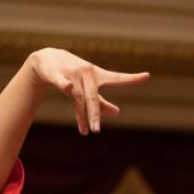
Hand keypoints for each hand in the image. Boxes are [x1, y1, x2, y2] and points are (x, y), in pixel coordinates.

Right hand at [26, 48, 149, 134]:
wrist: (46, 61)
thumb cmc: (72, 75)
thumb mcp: (88, 88)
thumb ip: (101, 102)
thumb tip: (117, 112)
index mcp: (97, 76)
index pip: (117, 78)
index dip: (131, 79)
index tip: (147, 76)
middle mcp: (87, 74)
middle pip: (93, 97)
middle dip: (95, 114)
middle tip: (97, 131)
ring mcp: (72, 74)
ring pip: (78, 98)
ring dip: (81, 115)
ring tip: (86, 132)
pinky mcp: (57, 75)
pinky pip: (62, 82)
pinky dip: (65, 84)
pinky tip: (68, 87)